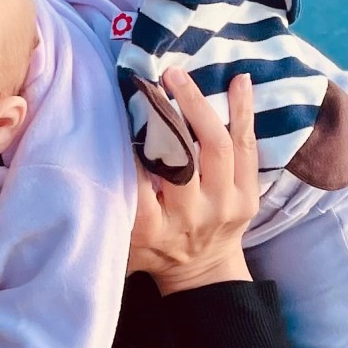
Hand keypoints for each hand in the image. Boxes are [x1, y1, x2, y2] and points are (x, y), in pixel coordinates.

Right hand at [128, 70, 258, 295]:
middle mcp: (190, 216)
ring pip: (218, 147)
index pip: (139, 179)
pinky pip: (248, 149)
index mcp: (152, 226)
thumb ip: (118, 197)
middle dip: (171, 112)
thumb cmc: (153, 246)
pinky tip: (239, 81)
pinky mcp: (248, 197)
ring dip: (200, 105)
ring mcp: (224, 206)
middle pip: (182, 158)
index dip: (134, 142)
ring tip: (182, 76)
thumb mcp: (124, 232)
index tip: (127, 105)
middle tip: (159, 77)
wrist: (202, 272)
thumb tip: (100, 144)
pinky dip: (243, 112)